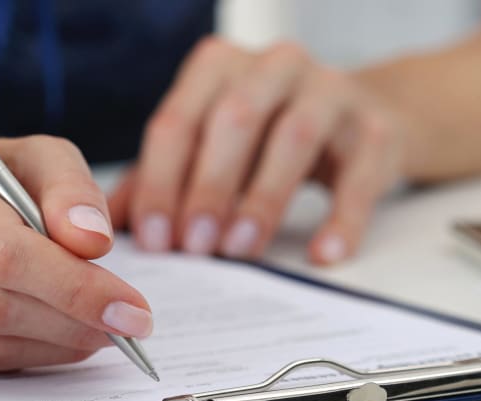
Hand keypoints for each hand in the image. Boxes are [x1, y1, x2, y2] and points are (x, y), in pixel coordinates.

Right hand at [0, 135, 151, 371]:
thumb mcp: (33, 156)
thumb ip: (70, 188)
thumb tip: (93, 241)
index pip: (2, 250)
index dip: (74, 287)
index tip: (130, 307)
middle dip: (71, 321)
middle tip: (122, 325)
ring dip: (51, 345)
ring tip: (94, 331)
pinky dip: (21, 356)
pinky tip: (52, 338)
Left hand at [109, 37, 409, 264]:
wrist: (363, 120)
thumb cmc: (270, 136)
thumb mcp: (211, 147)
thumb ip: (159, 178)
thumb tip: (104, 224)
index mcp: (221, 66)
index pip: (179, 119)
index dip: (161, 180)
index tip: (154, 239)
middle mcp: (275, 66)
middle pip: (234, 119)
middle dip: (209, 185)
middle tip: (194, 246)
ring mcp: (332, 91)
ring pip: (295, 136)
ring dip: (264, 197)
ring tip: (242, 248)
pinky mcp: (376, 129)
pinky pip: (359, 174)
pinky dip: (341, 218)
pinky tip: (322, 254)